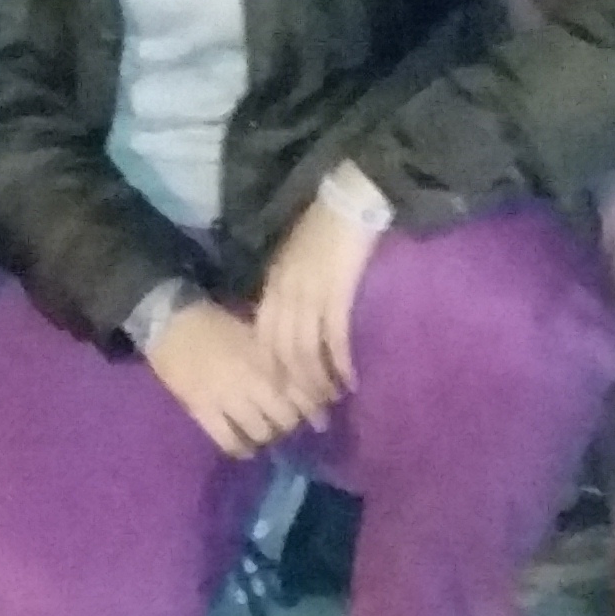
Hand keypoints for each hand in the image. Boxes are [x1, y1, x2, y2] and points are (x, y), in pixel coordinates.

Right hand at [139, 300, 320, 458]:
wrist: (170, 320)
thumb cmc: (216, 322)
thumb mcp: (255, 331)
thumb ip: (279, 355)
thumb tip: (306, 377)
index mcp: (268, 357)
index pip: (304, 392)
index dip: (316, 409)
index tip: (320, 417)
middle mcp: (253, 380)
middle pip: (287, 418)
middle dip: (292, 424)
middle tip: (289, 424)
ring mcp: (227, 397)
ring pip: (262, 433)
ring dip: (267, 436)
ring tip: (265, 432)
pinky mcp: (203, 410)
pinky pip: (229, 441)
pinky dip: (241, 448)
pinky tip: (245, 448)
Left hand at [251, 194, 380, 417]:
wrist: (349, 199)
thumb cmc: (325, 227)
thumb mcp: (295, 258)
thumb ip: (290, 287)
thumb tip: (293, 322)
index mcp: (274, 285)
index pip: (264, 337)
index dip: (272, 369)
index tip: (282, 395)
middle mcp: (286, 294)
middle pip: (281, 351)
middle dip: (292, 387)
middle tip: (308, 416)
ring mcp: (309, 295)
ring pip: (305, 351)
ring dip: (317, 382)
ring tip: (330, 403)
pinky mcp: (337, 294)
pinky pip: (333, 338)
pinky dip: (339, 364)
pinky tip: (350, 381)